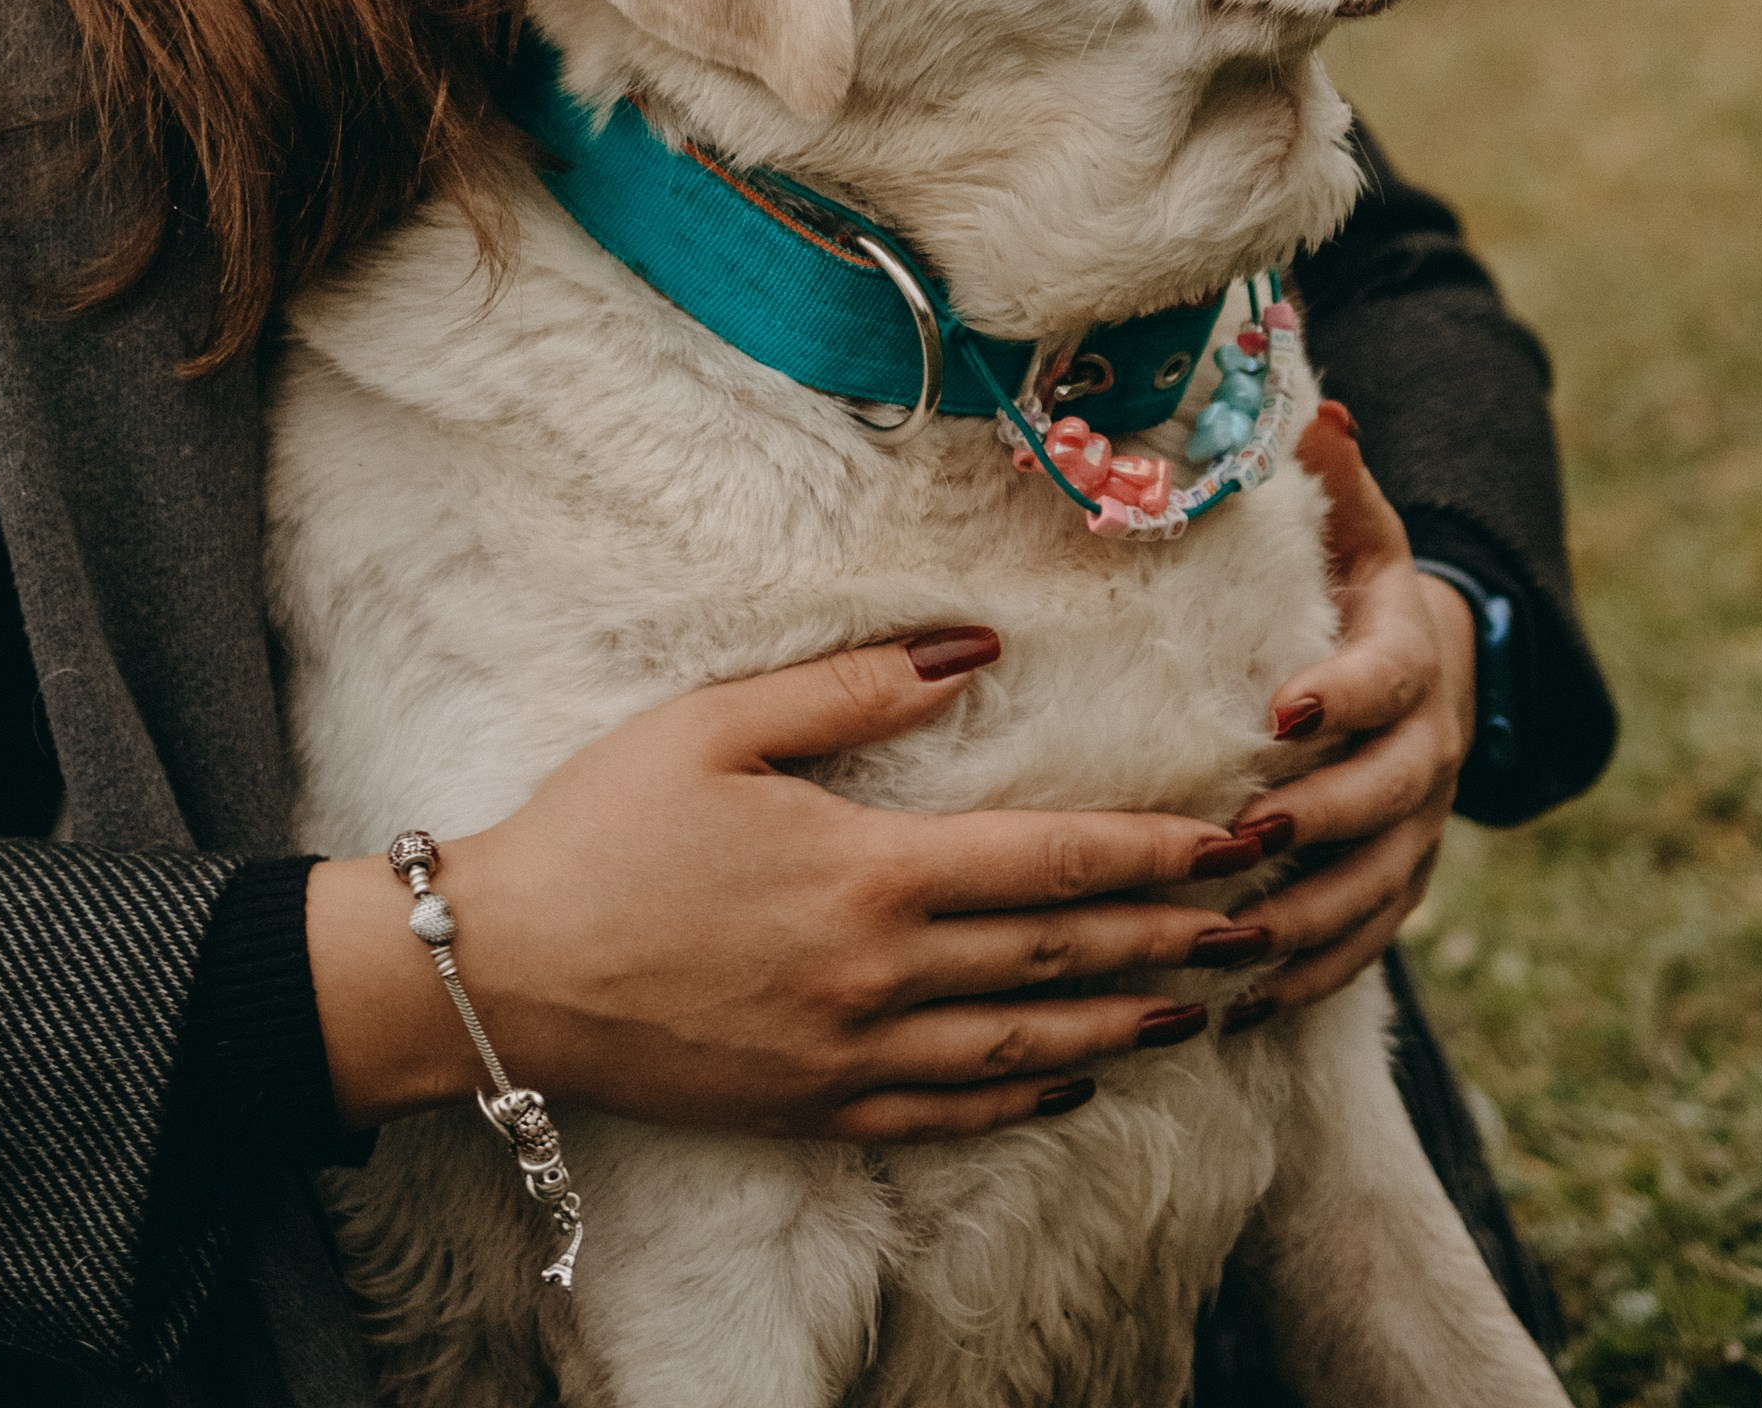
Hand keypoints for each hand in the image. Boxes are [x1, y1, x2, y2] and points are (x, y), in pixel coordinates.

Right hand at [309, 631, 1276, 1141]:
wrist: (503, 972)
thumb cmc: (602, 827)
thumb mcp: (720, 724)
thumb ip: (856, 686)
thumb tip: (975, 647)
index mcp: (871, 870)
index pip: (1051, 860)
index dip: (1152, 853)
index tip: (1231, 840)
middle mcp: (881, 974)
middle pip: (1059, 955)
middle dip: (1168, 938)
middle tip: (1259, 926)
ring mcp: (850, 1053)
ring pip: (1023, 1046)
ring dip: (1122, 1023)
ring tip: (1202, 1007)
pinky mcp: (810, 1104)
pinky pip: (946, 1113)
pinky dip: (1026, 1099)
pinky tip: (1073, 1081)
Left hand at [1231, 406, 1476, 1008]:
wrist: (1427, 659)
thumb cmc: (1356, 579)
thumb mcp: (1353, 519)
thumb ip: (1332, 472)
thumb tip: (1319, 408)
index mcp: (1410, 653)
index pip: (1389, 678)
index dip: (1343, 697)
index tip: (1280, 713)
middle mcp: (1429, 747)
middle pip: (1390, 796)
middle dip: (1319, 821)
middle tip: (1241, 838)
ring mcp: (1421, 824)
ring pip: (1379, 885)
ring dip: (1309, 918)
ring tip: (1232, 941)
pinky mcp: (1399, 879)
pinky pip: (1367, 940)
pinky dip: (1312, 974)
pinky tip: (1239, 1003)